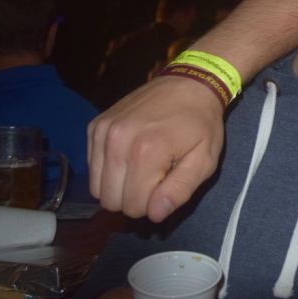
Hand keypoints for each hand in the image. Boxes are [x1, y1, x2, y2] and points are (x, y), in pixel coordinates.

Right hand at [88, 76, 224, 220]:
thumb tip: (155, 215)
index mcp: (146, 152)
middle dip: (134, 197)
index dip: (152, 204)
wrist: (189, 83)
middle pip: (111, 200)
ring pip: (97, 187)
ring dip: (119, 185)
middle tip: (156, 176)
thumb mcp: (204, 160)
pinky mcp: (95, 126)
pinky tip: (130, 154)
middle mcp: (117, 141)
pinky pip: (93, 167)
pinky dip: (109, 169)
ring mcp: (102, 132)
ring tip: (143, 166)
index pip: (134, 206)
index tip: (167, 184)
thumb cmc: (201, 123)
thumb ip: (180, 190)